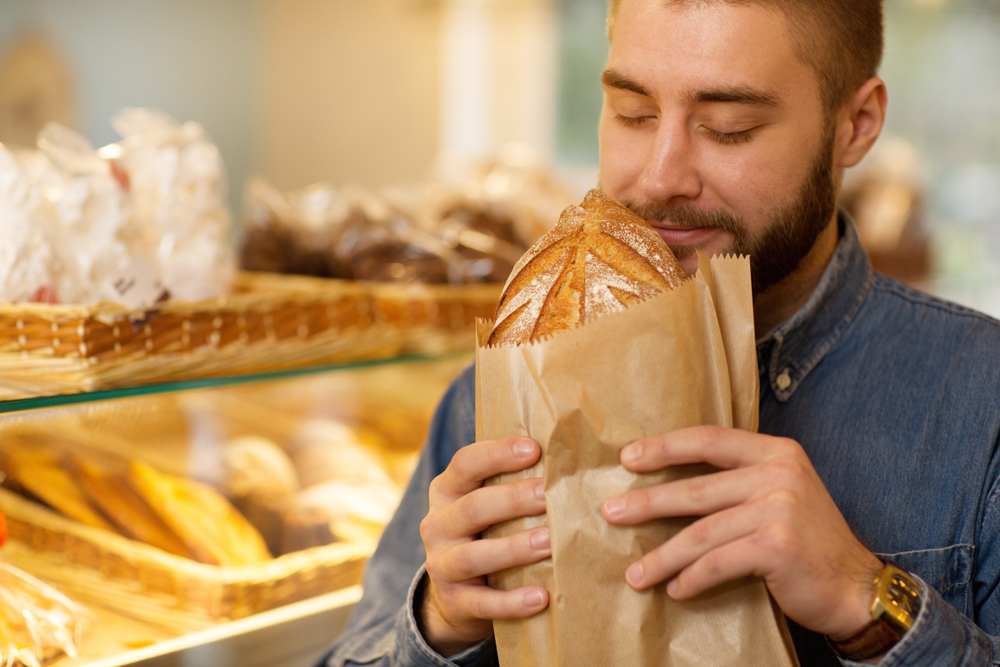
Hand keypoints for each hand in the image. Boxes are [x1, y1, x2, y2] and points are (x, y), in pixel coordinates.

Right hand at [418, 437, 549, 656]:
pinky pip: (483, 603)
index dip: (497, 454)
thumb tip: (568, 456)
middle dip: (513, 499)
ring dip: (514, 548)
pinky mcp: (455, 601)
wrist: (457, 595)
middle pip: (473, 508)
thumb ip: (511, 482)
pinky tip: (541, 597)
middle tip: (549, 494)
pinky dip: (512, 601)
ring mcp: (442, 564)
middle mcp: (437, 525)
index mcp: (446, 491)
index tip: (534, 449)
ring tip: (549, 542)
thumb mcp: (487, 504)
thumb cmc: (487, 533)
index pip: (464, 464)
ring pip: (474, 556)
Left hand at [600, 426, 881, 639]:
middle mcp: (778, 473)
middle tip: (611, 512)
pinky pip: (718, 562)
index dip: (665, 446)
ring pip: (701, 532)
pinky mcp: (776, 545)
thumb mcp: (781, 493)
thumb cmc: (809, 542)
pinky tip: (676, 589)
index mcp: (776, 452)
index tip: (628, 458)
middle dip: (647, 502)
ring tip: (635, 573)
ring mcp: (779, 508)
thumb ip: (739, 480)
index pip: (709, 439)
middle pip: (696, 488)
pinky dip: (692, 578)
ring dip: (663, 556)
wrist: (856, 586)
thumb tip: (670, 483)